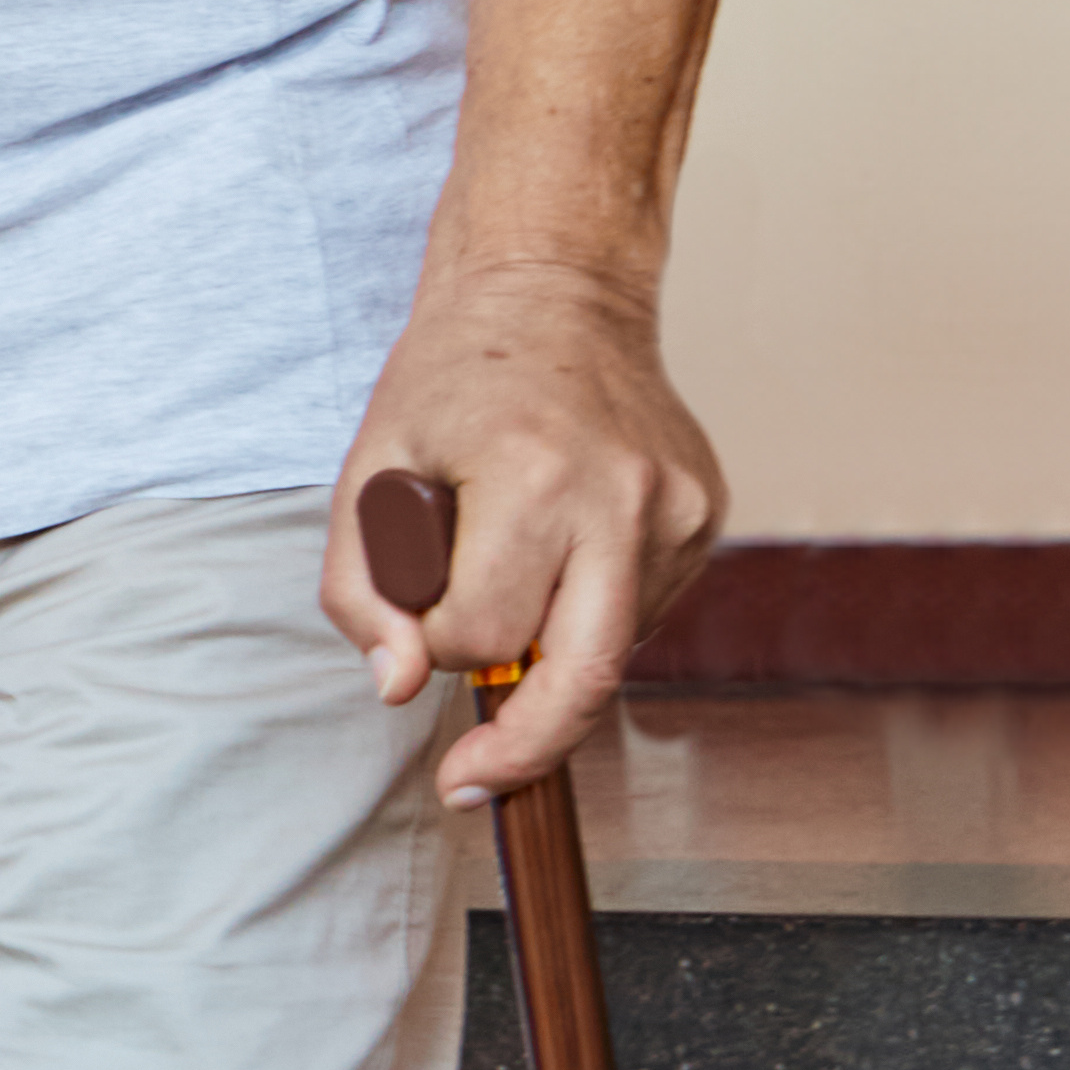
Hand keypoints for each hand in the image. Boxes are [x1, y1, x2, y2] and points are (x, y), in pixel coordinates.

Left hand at [314, 256, 727, 804]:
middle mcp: (625, 496)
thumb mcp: (367, 469)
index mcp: (534, 476)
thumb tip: (400, 688)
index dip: (434, 643)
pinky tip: (561, 550)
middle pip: (585, 678)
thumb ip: (361, 591)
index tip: (414, 627)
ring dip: (550, 649)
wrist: (554, 288)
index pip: (481, 633)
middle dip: (525, 748)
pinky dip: (589, 610)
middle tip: (474, 780)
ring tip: (509, 570)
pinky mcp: (709, 515)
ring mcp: (681, 508)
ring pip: (612, 648)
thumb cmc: (452, 379)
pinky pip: (642, 608)